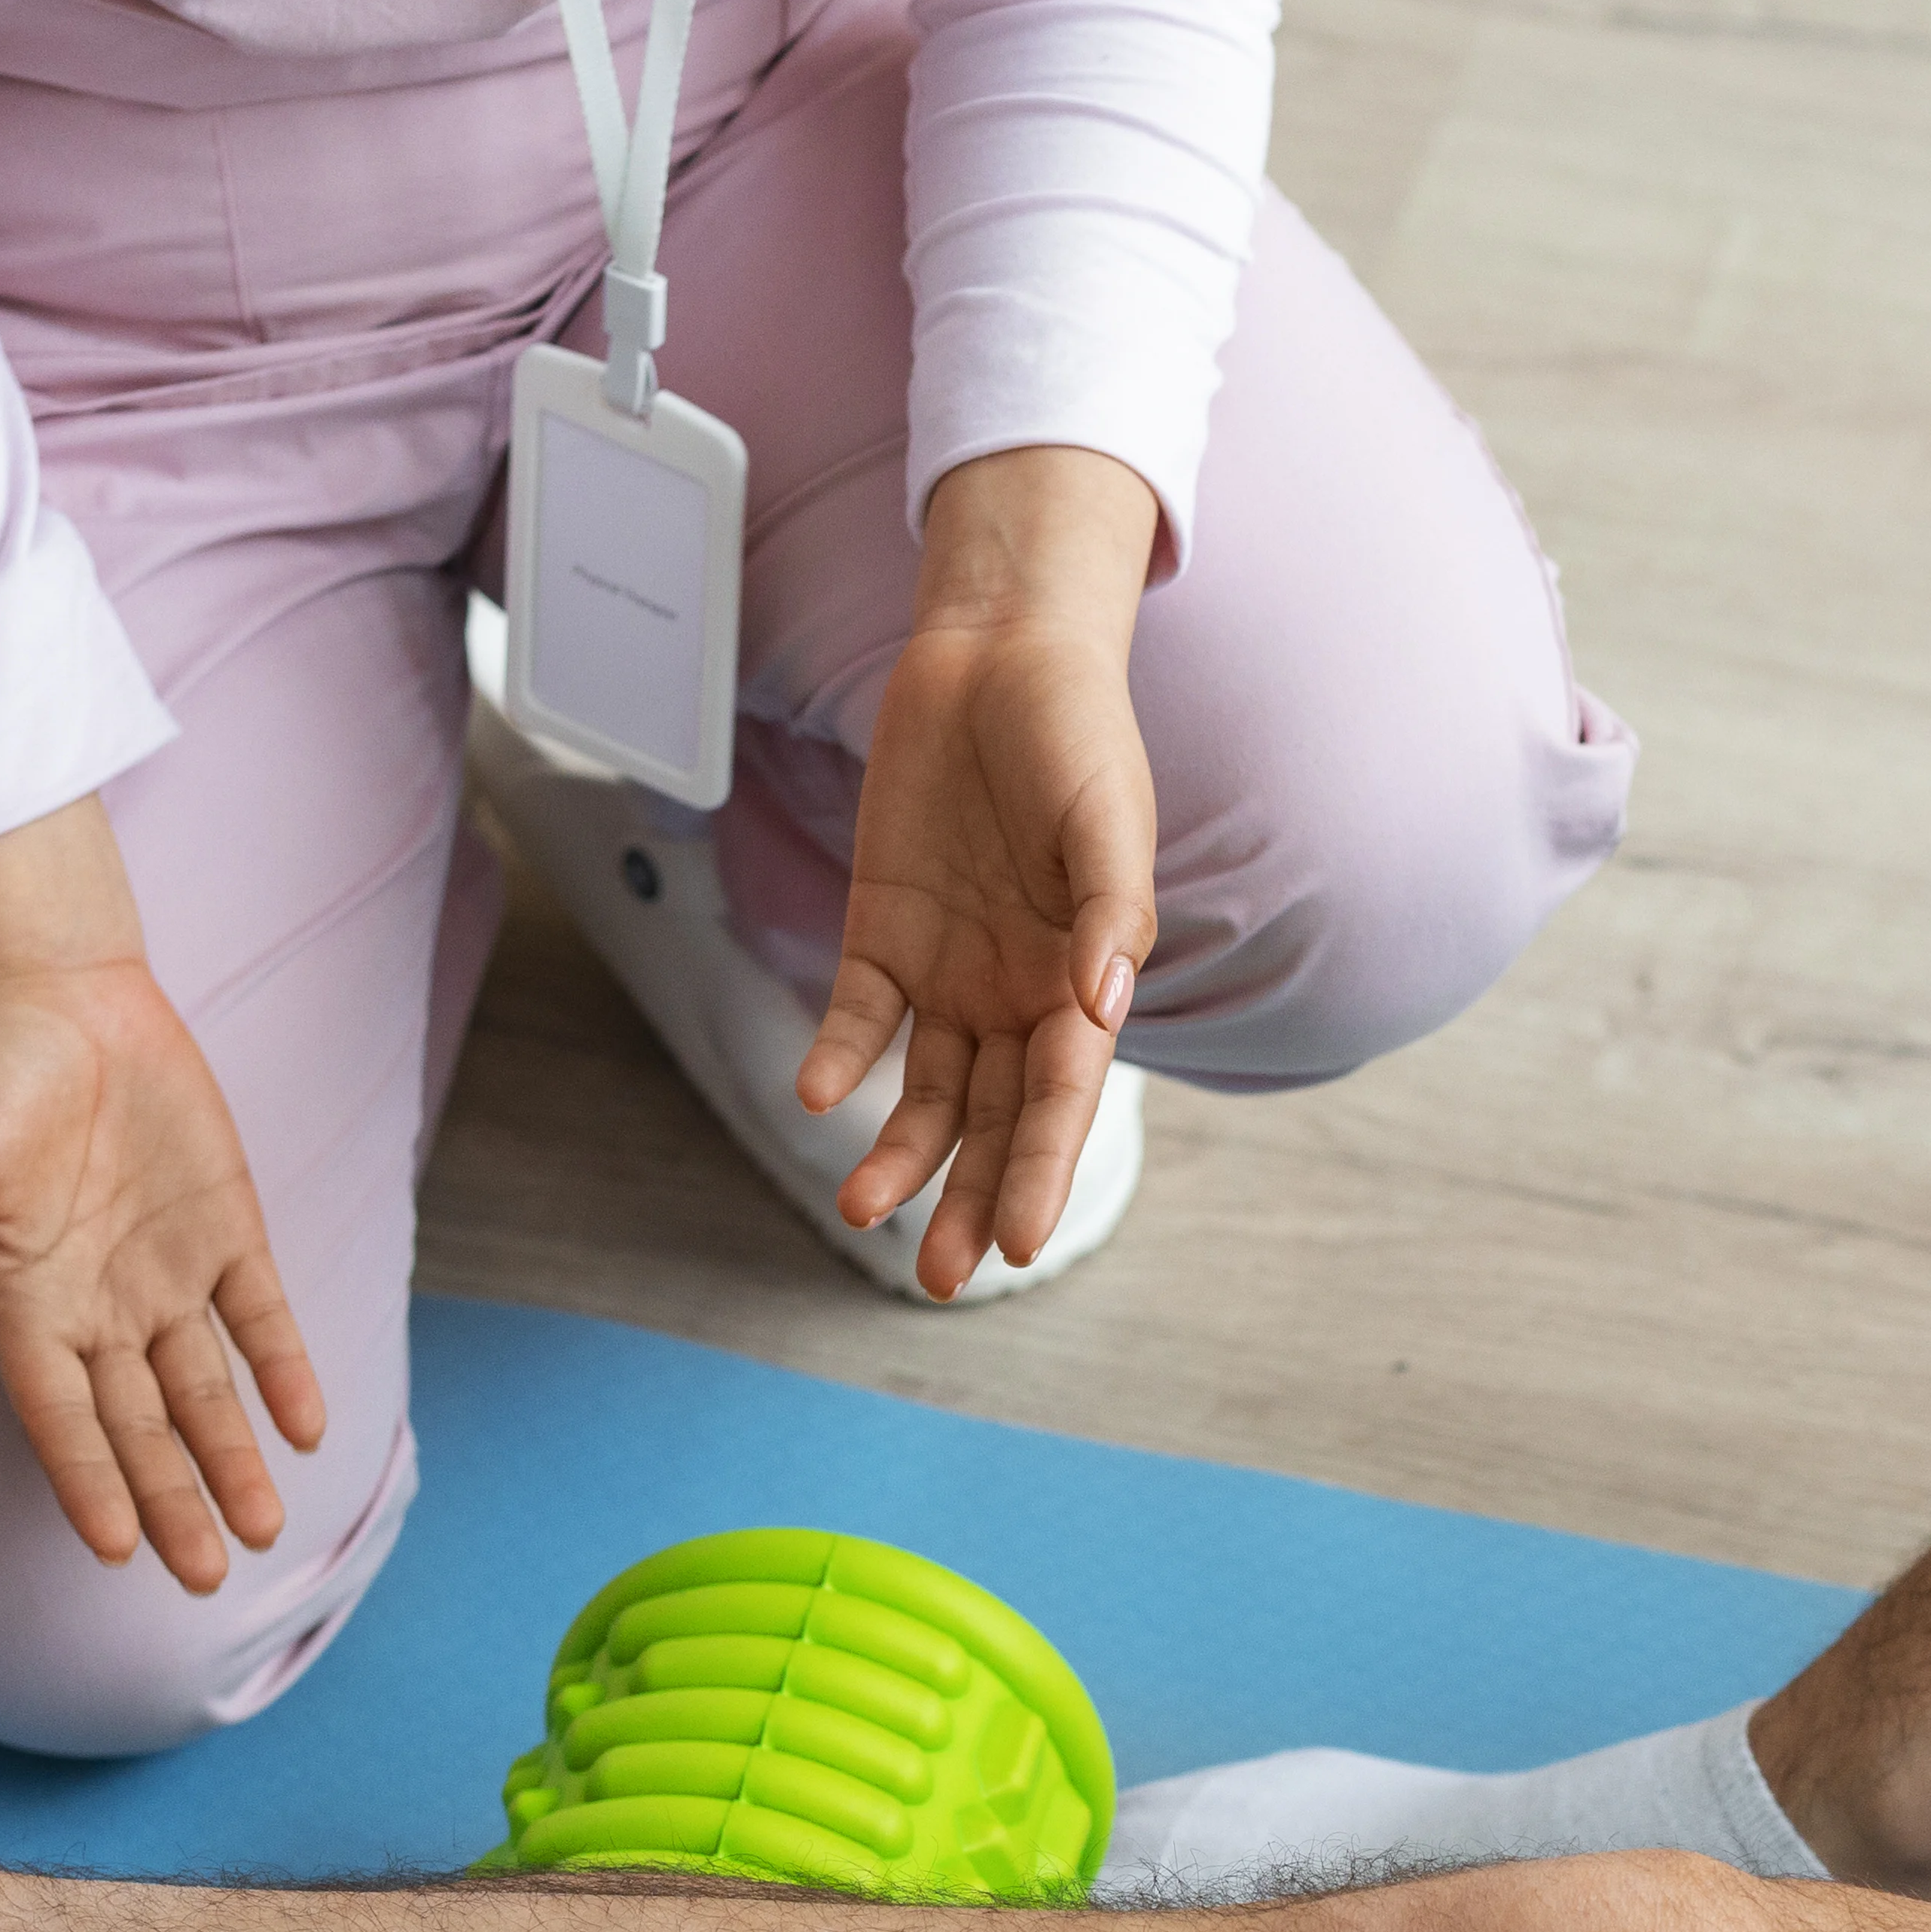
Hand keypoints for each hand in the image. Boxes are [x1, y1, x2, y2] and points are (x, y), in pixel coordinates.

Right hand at [0, 793, 324, 1589]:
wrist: (63, 997)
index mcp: (27, 1308)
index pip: (60, 1418)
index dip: (88, 1481)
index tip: (116, 1549)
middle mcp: (99, 1310)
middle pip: (139, 1427)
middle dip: (173, 1498)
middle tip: (207, 1574)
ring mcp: (166, 1277)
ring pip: (205, 1391)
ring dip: (233, 1457)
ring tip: (264, 1527)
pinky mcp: (226, 1234)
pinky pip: (258, 1319)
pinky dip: (282, 1371)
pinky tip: (306, 1428)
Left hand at [803, 445, 1165, 1297]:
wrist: (994, 655)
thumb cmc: (1074, 733)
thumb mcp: (1108, 815)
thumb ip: (1112, 913)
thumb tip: (1104, 1007)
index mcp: (1085, 980)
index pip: (1064, 1099)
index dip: (1047, 1171)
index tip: (1025, 1244)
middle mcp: (1018, 993)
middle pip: (995, 1121)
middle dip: (972, 1199)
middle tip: (941, 1276)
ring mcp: (949, 970)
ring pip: (925, 1092)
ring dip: (899, 1155)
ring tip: (863, 1212)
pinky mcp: (881, 934)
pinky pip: (857, 1015)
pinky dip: (837, 1057)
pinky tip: (818, 1097)